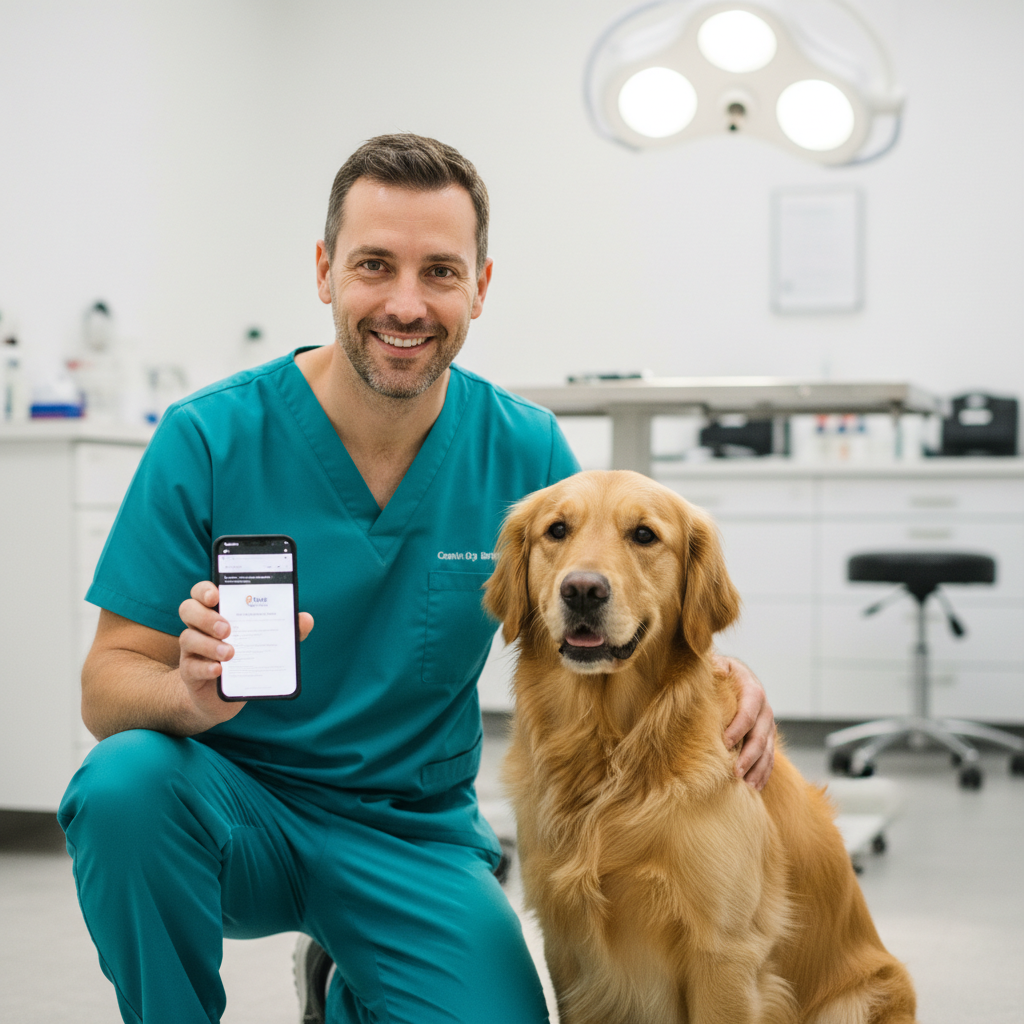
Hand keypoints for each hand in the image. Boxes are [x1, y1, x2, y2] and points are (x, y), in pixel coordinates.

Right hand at [178, 581, 314, 727]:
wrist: (221, 698)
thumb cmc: (245, 658)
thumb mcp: (266, 642)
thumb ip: (286, 630)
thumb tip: (306, 619)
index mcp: (217, 612)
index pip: (202, 592)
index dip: (205, 590)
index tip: (217, 595)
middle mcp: (199, 627)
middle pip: (188, 609)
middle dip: (206, 616)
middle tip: (228, 628)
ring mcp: (192, 650)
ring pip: (188, 638)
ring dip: (209, 645)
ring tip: (231, 653)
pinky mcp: (190, 673)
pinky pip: (189, 667)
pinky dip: (205, 667)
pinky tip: (219, 670)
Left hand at [717, 655, 775, 789]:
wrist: (731, 677)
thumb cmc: (717, 674)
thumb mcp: (716, 665)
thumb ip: (716, 668)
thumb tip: (718, 669)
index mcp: (751, 688)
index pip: (749, 709)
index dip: (739, 726)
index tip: (725, 743)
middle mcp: (764, 707)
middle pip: (761, 734)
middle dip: (749, 754)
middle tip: (735, 771)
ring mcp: (767, 724)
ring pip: (768, 750)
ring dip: (758, 769)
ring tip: (746, 785)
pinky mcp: (766, 738)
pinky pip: (769, 759)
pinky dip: (763, 773)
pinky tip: (754, 787)